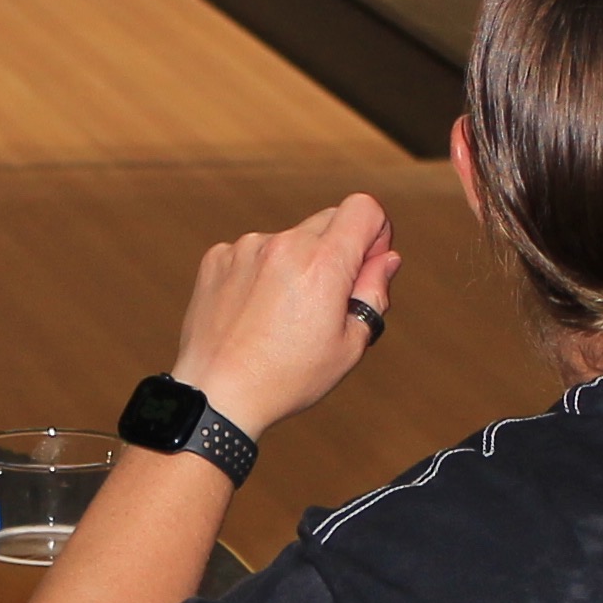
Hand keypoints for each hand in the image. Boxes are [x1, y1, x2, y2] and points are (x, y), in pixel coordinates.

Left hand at [169, 192, 400, 440]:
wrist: (216, 395)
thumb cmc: (285, 378)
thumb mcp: (349, 345)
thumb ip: (374, 293)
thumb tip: (387, 258)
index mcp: (323, 263)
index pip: (364, 208)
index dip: (375, 233)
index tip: (365, 264)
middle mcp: (283, 244)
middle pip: (329, 220)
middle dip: (338, 251)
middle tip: (327, 300)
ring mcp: (245, 248)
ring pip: (290, 239)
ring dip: (296, 263)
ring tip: (283, 315)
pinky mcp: (218, 258)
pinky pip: (255, 252)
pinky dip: (262, 273)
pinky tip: (255, 312)